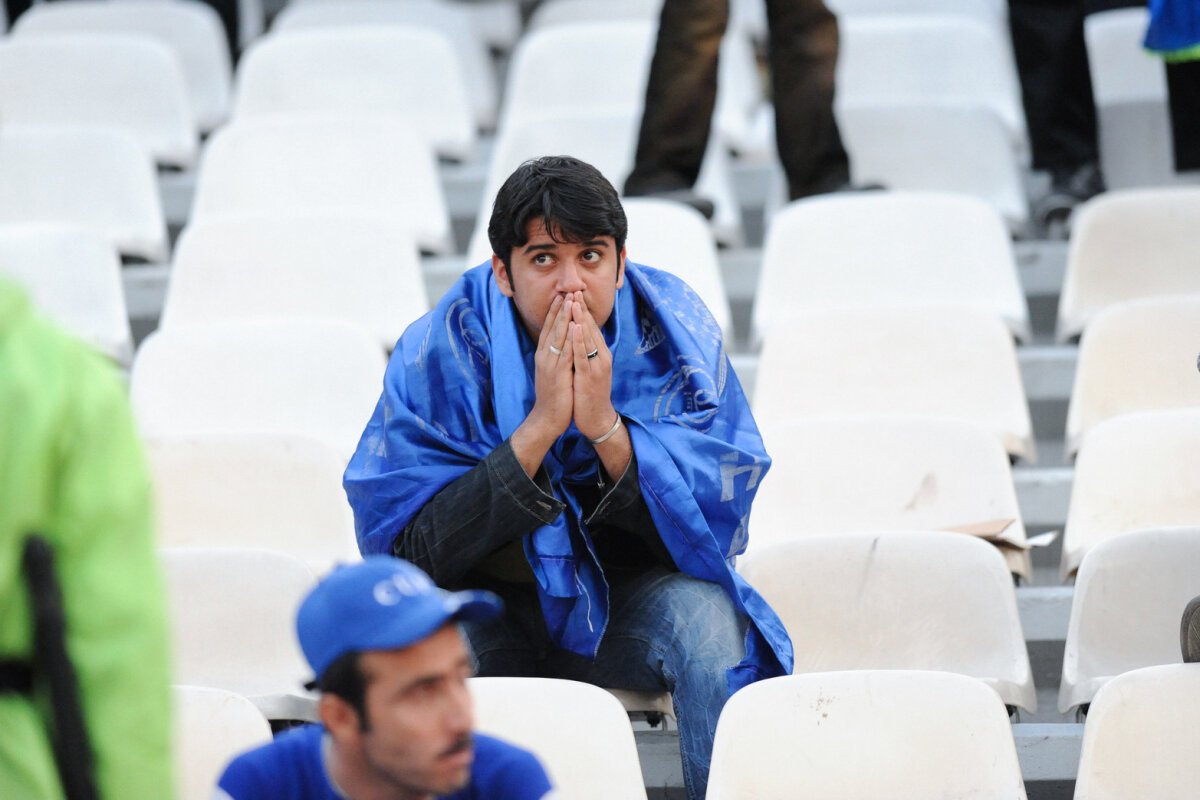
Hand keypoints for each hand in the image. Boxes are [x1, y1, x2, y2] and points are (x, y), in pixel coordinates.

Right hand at [523, 294, 574, 445]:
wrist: (547, 418)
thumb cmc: (553, 397)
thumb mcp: (553, 372)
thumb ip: (556, 357)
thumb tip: (562, 344)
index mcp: (544, 356)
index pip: (549, 328)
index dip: (556, 312)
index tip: (562, 296)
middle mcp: (545, 356)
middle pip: (553, 327)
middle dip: (560, 308)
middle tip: (567, 290)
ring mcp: (550, 364)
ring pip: (558, 336)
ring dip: (565, 317)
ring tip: (570, 300)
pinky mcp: (558, 374)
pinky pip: (565, 352)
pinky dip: (569, 337)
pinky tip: (574, 325)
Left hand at [568, 291, 616, 440]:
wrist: (597, 417)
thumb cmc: (590, 393)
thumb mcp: (590, 368)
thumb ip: (587, 352)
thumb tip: (580, 336)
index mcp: (601, 353)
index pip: (591, 327)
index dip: (583, 310)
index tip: (575, 294)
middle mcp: (601, 356)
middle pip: (591, 328)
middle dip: (581, 309)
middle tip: (574, 290)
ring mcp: (596, 365)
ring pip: (588, 338)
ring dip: (581, 319)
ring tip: (574, 303)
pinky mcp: (589, 376)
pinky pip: (583, 354)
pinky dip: (579, 340)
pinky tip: (575, 327)